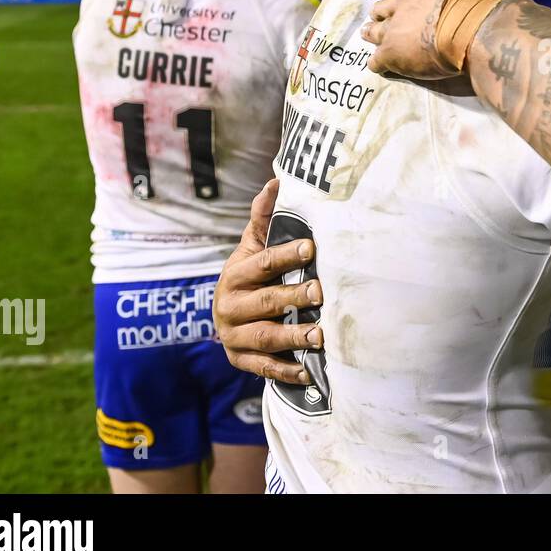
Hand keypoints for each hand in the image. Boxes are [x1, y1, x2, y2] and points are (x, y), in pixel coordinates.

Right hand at [213, 179, 322, 383]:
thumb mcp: (253, 245)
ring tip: (321, 334)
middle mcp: (230, 306)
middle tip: (322, 291)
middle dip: (295, 297)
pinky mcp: (239, 360)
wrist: (227, 313)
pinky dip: (287, 371)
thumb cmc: (251, 273)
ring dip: (294, 337)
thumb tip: (277, 180)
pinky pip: (263, 368)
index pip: (262, 263)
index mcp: (235, 275)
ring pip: (266, 337)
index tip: (312, 247)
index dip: (287, 255)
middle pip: (267, 302)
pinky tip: (310, 370)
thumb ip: (264, 217)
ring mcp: (233, 336)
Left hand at [363, 0, 479, 78]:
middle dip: (384, 14)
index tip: (415, 4)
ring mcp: (396, 25)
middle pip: (386, 6)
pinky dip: (379, 64)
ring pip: (374, 30)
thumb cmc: (491, 1)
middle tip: (384, 21)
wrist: (479, 24)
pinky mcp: (392, 51)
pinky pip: (377, 60)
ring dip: (373, 34)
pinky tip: (380, 68)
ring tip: (370, 37)